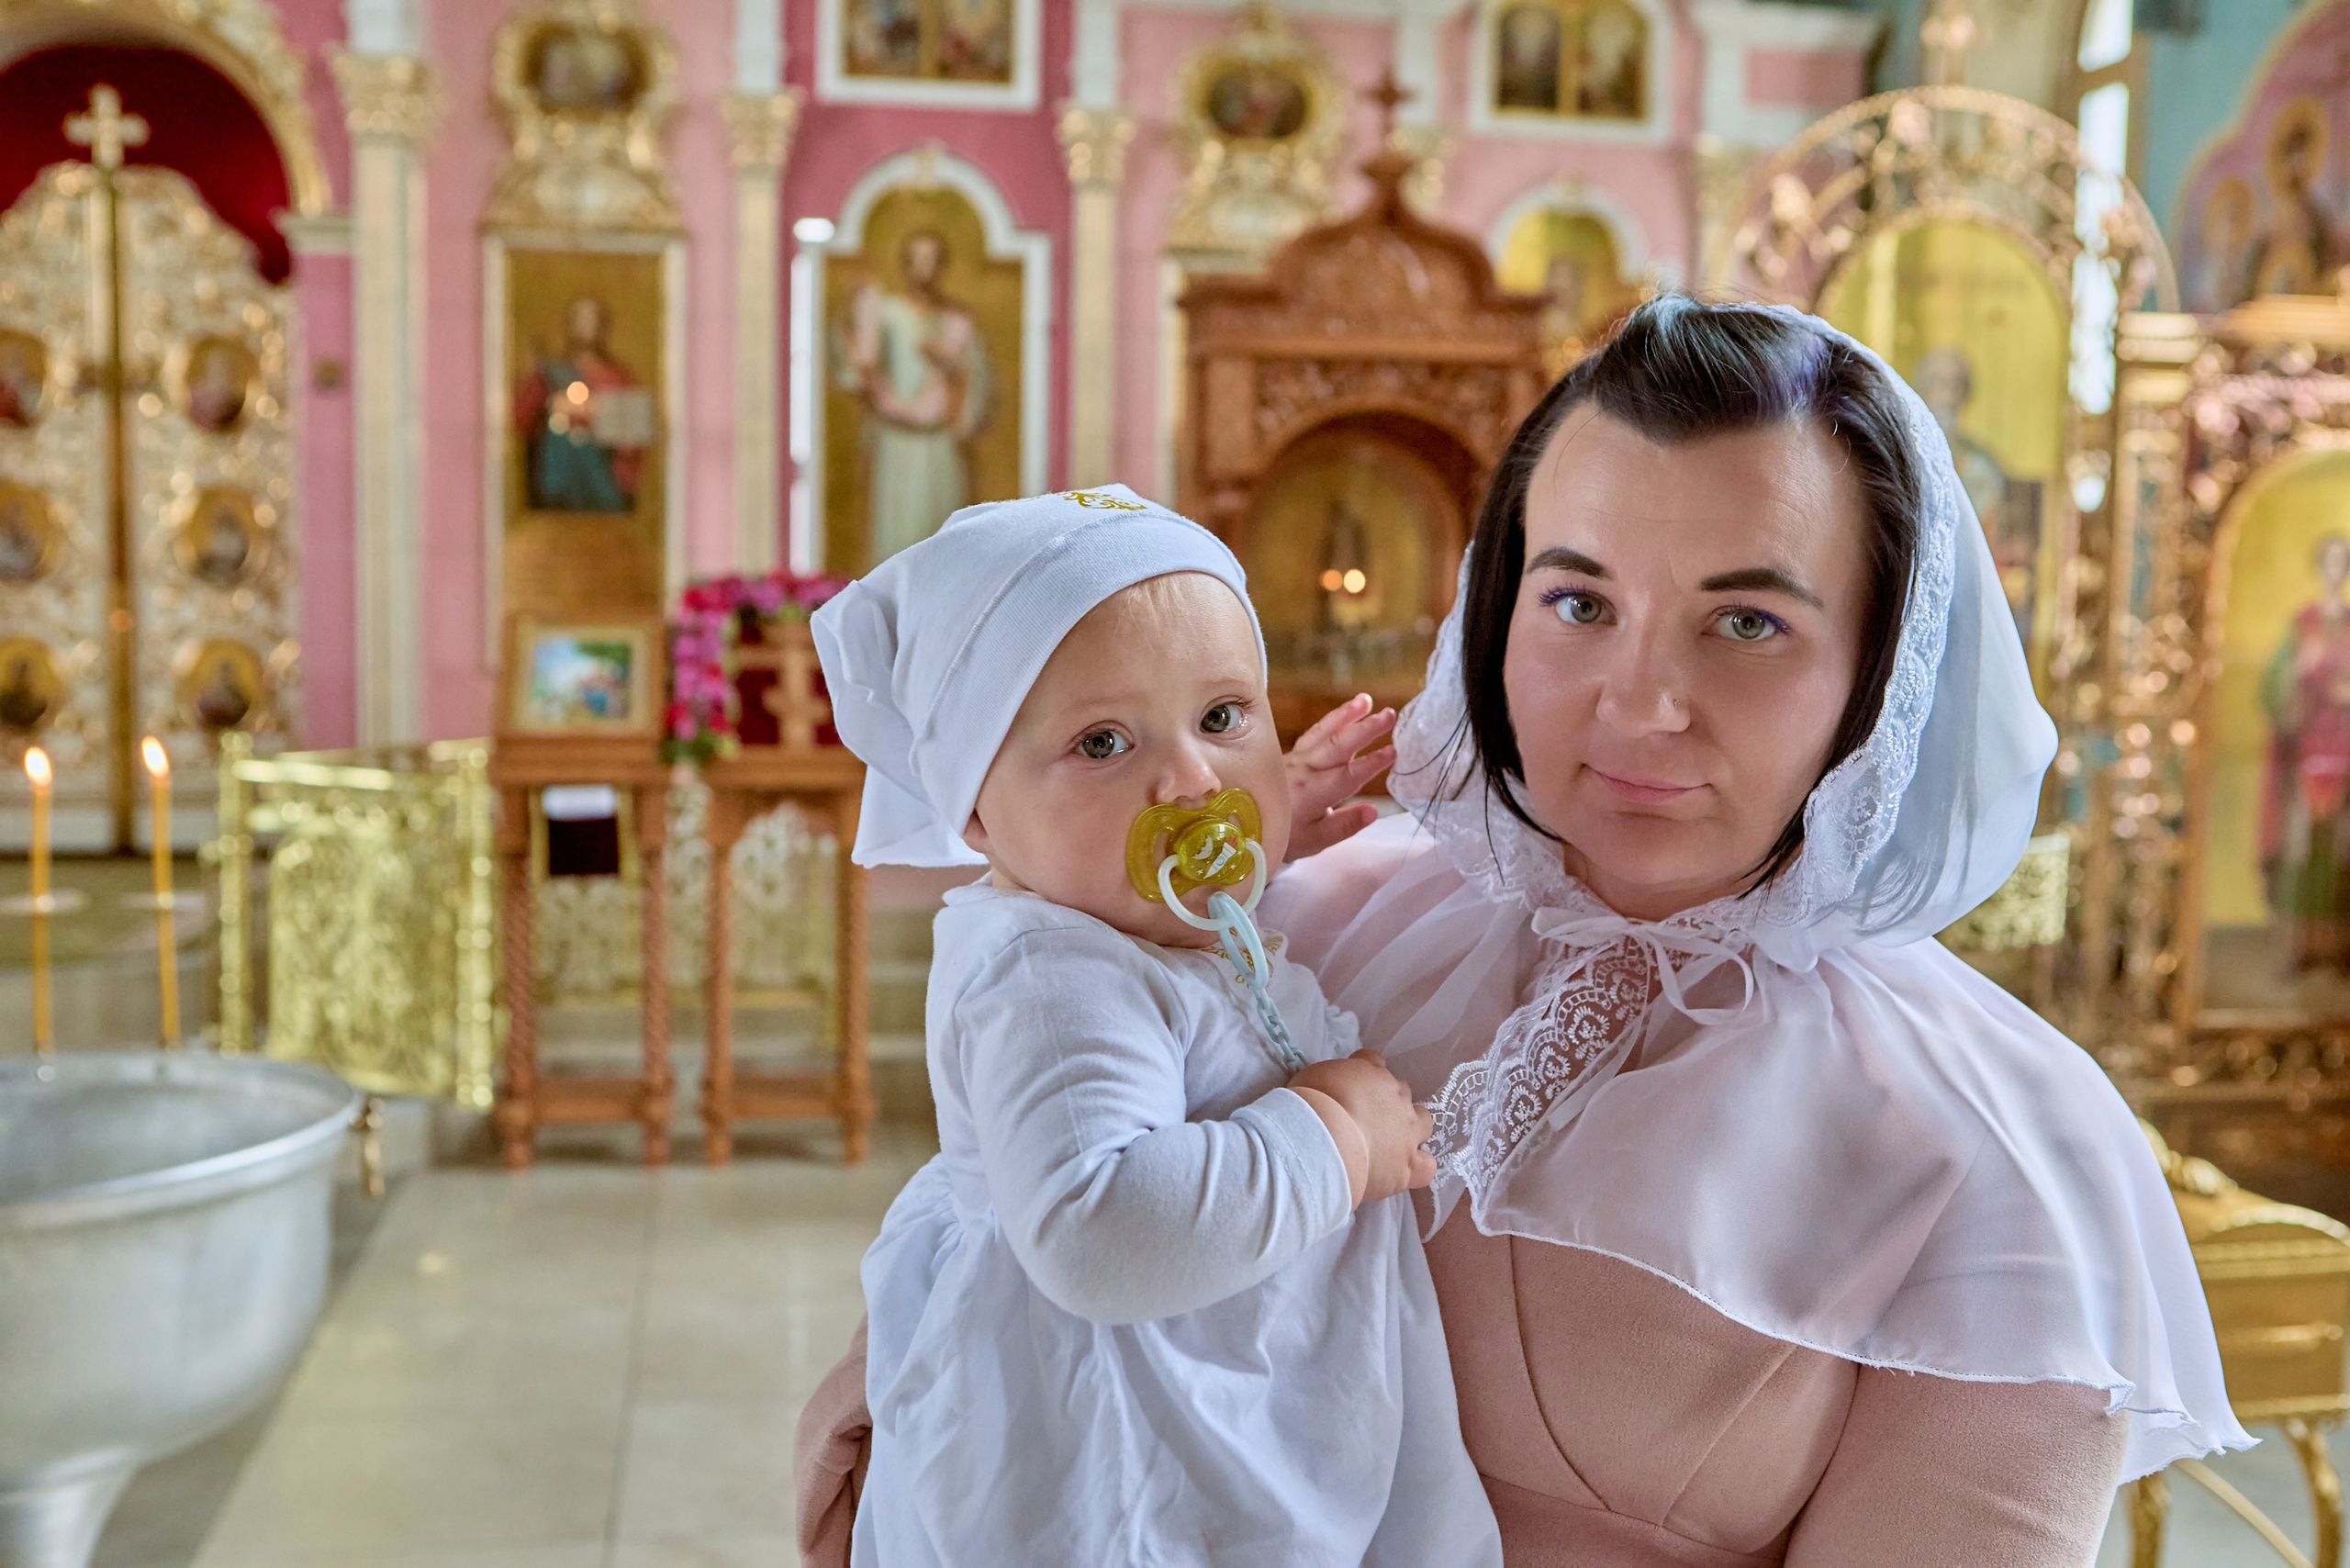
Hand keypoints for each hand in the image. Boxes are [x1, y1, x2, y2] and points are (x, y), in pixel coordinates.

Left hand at [1284, 695, 1397, 860]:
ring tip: (1366, 700)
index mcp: (1314, 793)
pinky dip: (1331, 720)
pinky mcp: (1291, 754)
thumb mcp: (1314, 841)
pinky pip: (1313, 733)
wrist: (1246, 824)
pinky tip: (1344, 712)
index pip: (1349, 775)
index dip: (1372, 763)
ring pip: (1324, 733)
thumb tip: (1373, 811)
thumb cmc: (1283, 835)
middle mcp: (1306, 770)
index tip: (1393, 751)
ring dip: (1346, 715)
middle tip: (1389, 714)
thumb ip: (1344, 825)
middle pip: (1339, 745)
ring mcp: (1297, 759)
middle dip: (1366, 729)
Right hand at [1288, 1049, 1435, 1204]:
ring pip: (1423, 1122)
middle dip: (1388, 1101)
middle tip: (1365, 1117)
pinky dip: (1418, 1167)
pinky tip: (1405, 1170)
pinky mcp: (1408, 1165)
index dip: (1364, 1071)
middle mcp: (1395, 1096)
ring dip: (1411, 1128)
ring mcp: (1407, 1131)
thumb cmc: (1309, 1106)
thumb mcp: (1310, 1079)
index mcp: (1369, 1071)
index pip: (1373, 1060)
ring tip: (1391, 1142)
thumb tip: (1327, 1091)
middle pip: (1400, 1091)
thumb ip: (1326, 1082)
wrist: (1325, 1140)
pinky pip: (1426, 1166)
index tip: (1349, 1085)